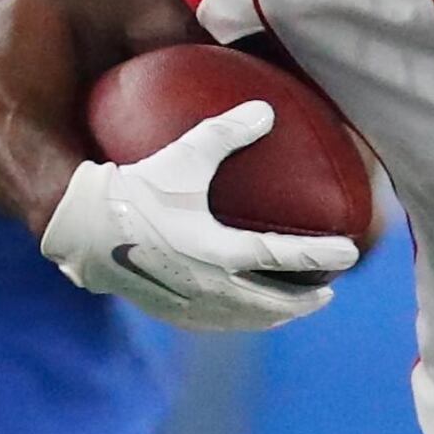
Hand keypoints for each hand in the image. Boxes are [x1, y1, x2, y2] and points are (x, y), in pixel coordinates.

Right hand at [40, 102, 360, 332]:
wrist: (83, 230)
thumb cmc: (135, 187)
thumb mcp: (183, 155)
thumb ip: (226, 132)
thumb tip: (266, 111)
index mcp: (220, 250)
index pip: (284, 255)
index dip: (321, 253)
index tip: (350, 251)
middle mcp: (211, 285)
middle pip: (272, 301)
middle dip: (305, 300)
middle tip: (329, 292)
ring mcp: (191, 303)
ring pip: (245, 319)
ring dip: (275, 315)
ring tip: (293, 310)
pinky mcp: (169, 310)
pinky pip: (214, 322)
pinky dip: (239, 320)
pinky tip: (242, 315)